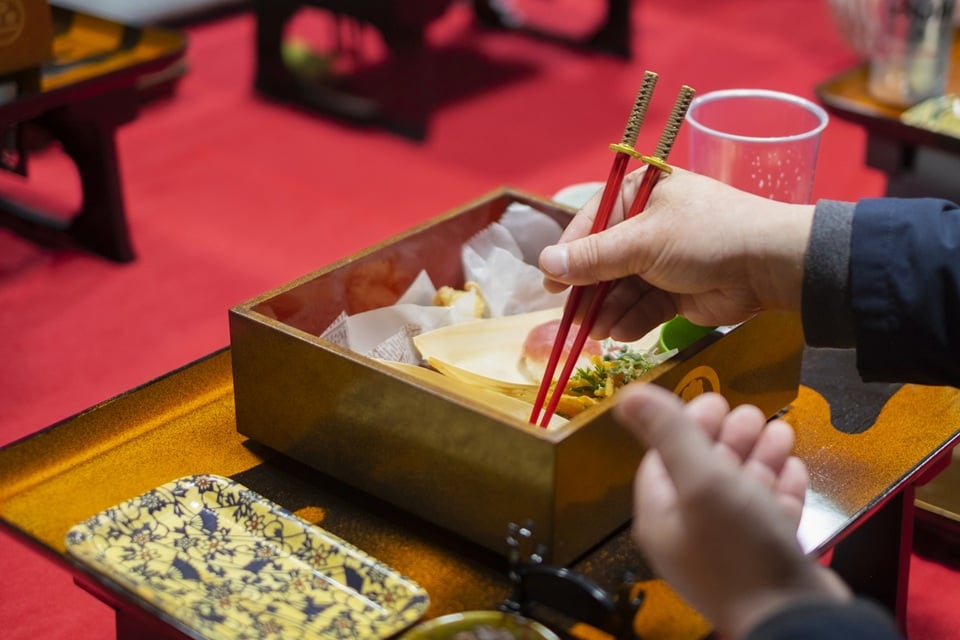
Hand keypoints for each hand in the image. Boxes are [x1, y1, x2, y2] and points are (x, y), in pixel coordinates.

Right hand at [539, 168, 814, 341]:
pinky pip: (644, 307)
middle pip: (604, 261)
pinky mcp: (676, 292)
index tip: (550, 283)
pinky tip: (621, 333)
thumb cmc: (705, 236)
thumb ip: (594, 257)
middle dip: (590, 291)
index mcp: (641, 194)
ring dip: (607, 311)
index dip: (569, 254)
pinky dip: (632, 321)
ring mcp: (663, 261)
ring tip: (596, 331)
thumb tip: (544, 264)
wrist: (769, 266)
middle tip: (573, 318)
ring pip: (621, 289)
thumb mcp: (644, 242)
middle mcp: (649, 225)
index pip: (592, 222)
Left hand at [615, 384, 850, 639]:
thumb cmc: (740, 547)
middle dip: (728, 439)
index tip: (716, 400)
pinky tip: (795, 468)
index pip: (663, 460)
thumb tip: (627, 395)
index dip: (686, 426)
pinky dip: (781, 490)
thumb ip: (669, 434)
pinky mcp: (766, 561)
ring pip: (741, 493)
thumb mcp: (701, 480)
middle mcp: (690, 535)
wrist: (796, 621)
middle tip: (752, 413)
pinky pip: (769, 517)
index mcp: (662, 517)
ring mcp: (730, 551)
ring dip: (759, 458)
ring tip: (781, 430)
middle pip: (704, 473)